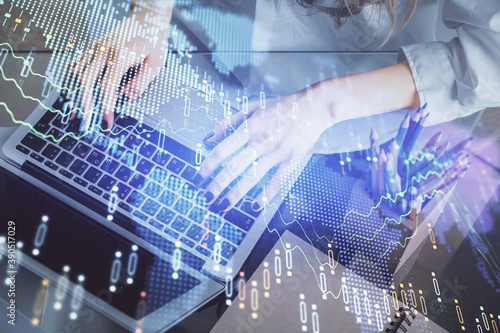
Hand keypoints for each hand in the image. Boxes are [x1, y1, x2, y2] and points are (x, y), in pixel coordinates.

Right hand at [66, 1, 171, 129]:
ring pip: (75, 73)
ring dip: (72, 96)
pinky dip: (69, 82)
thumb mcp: (155, 62)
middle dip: (83, 106)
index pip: (107, 87)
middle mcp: (104, 50)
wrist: (146, 19)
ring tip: (71, 114)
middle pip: (85, 82)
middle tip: (84, 125)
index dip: (105, 107)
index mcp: (121, 55)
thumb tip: (126, 98)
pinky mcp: (91, 48)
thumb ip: (141, 81)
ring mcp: (95, 48)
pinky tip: (69, 96)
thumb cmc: (152, 41)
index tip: (107, 122)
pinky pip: (74, 66)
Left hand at [194, 87, 334, 212]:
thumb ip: (229, 122)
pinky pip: (277, 181)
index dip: (208, 166)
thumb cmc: (283, 106)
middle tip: (206, 199)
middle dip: (217, 185)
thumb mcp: (253, 108)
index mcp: (249, 128)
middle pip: (233, 167)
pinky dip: (266, 195)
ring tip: (223, 206)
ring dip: (235, 194)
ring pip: (252, 177)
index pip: (222, 150)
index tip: (198, 178)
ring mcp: (276, 153)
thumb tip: (209, 137)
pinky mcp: (291, 160)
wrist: (314, 106)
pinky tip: (255, 206)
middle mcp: (261, 141)